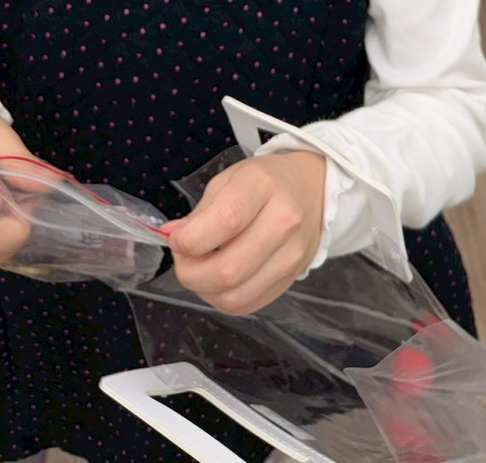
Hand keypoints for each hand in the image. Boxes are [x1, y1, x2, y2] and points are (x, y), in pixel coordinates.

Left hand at [165, 152, 326, 315]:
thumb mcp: (228, 180)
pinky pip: (247, 305)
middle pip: (228, 270)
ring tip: (200, 269)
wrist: (312, 189)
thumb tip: (172, 237)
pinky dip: (223, 298)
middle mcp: (283, 222)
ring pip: (235, 296)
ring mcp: (292, 256)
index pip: (226, 221)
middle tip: (183, 259)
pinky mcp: (292, 280)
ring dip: (205, 290)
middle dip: (191, 273)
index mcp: (262, 186)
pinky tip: (219, 280)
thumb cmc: (264, 181)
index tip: (177, 240)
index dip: (191, 240)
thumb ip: (200, 212)